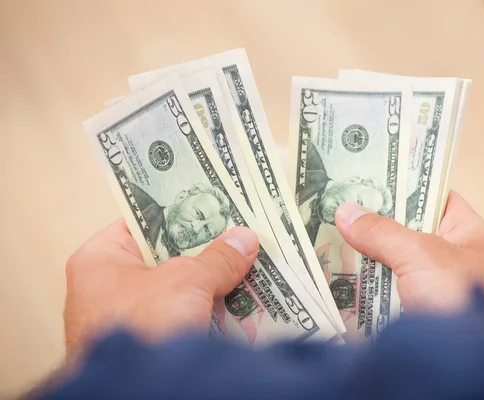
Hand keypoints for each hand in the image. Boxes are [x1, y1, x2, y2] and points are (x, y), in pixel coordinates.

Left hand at [64, 219, 258, 360]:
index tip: (214, 206)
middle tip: (237, 236)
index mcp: (100, 260)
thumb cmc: (144, 326)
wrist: (139, 393)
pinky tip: (237, 301)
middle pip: (164, 257)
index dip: (181, 214)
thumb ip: (217, 258)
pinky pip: (181, 316)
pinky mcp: (147, 342)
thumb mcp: (187, 281)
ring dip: (209, 282)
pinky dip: (205, 310)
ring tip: (245, 265)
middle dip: (203, 251)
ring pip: (177, 289)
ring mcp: (126, 317)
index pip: (143, 222)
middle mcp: (107, 287)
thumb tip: (245, 240)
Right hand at [335, 191, 483, 324]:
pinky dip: (369, 289)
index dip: (403, 185)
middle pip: (407, 232)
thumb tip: (346, 212)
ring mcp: (436, 289)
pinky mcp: (420, 315)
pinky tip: (341, 282)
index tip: (366, 179)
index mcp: (466, 232)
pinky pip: (390, 295)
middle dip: (374, 225)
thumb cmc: (466, 297)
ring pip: (395, 266)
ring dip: (367, 260)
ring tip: (329, 243)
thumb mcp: (421, 254)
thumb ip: (383, 232)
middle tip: (336, 212)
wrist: (479, 364)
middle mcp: (452, 258)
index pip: (433, 197)